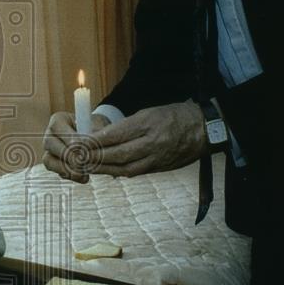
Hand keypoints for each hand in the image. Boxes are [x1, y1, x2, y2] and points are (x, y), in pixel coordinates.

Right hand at [42, 111, 110, 183]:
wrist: (98, 139)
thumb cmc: (97, 129)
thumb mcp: (98, 127)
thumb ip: (92, 134)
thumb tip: (88, 145)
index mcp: (59, 120)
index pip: (57, 127)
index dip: (68, 139)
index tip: (83, 148)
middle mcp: (50, 134)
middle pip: (50, 143)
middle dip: (67, 155)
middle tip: (82, 162)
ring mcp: (50, 151)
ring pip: (49, 160)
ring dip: (66, 169)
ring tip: (83, 174)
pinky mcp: (55, 164)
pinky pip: (57, 172)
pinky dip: (71, 176)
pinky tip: (84, 177)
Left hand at [86, 100, 206, 177]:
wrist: (204, 129)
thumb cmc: (175, 115)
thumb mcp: (149, 112)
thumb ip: (127, 126)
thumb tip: (103, 136)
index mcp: (149, 124)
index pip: (117, 134)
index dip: (96, 141)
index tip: (81, 143)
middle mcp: (153, 143)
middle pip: (118, 154)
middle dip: (96, 158)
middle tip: (79, 158)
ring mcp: (157, 158)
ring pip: (125, 168)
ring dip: (104, 169)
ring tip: (88, 167)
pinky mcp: (161, 168)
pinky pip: (136, 173)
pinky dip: (119, 172)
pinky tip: (107, 171)